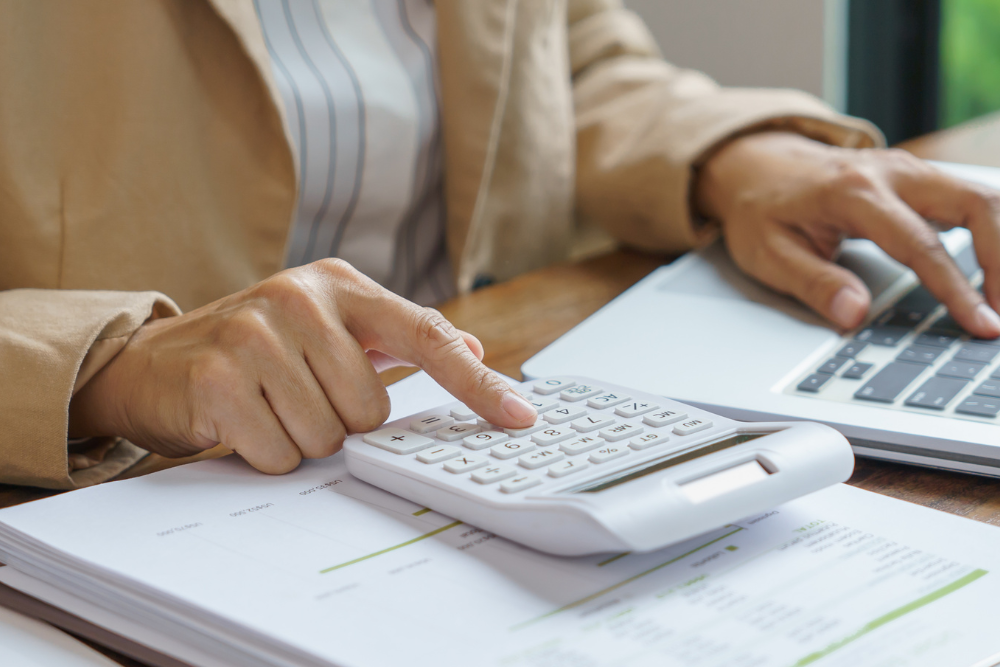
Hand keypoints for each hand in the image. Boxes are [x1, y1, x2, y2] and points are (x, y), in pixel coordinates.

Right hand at [68, 259, 536, 473]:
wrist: (155, 362)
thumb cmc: (255, 348)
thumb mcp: (328, 327)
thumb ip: (399, 338)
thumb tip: (472, 349)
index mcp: (339, 284)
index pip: (426, 335)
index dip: (477, 383)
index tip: (520, 416)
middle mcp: (300, 299)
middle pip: (371, 410)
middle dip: (339, 422)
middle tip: (298, 398)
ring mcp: (255, 335)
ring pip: (327, 436)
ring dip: (300, 439)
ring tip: (268, 406)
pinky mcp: (219, 378)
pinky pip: (280, 453)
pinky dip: (265, 453)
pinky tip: (242, 422)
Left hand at [694, 131, 999, 337]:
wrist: (754, 165)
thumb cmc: (760, 210)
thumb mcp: (768, 253)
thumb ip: (814, 283)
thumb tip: (855, 315)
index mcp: (853, 193)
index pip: (920, 244)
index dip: (955, 289)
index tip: (981, 324)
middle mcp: (891, 173)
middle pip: (976, 204)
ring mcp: (910, 171)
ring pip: (983, 198)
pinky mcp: (919, 179)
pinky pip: (972, 199)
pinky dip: (994, 232)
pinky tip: (995, 272)